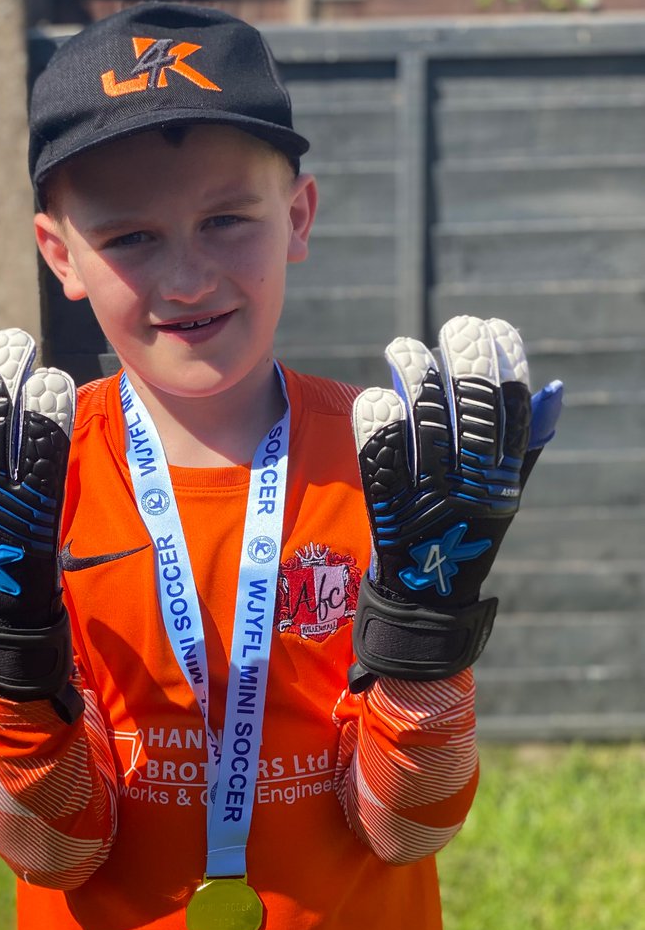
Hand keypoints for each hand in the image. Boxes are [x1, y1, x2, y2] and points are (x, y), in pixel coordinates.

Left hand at [349, 314, 561, 687]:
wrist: (426, 603)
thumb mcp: (502, 492)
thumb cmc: (465, 537)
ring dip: (416, 379)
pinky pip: (380, 460)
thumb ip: (524, 442)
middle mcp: (471, 489)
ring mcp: (430, 501)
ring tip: (404, 347)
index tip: (497, 328)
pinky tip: (377, 394)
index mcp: (503, 481)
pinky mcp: (388, 513)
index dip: (507, 364)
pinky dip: (378, 424)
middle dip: (466, 361)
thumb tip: (552, 387)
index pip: (511, 412)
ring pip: (425, 426)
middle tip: (457, 327)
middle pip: (471, 412)